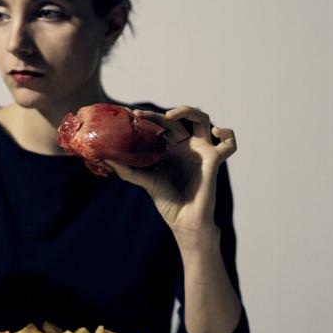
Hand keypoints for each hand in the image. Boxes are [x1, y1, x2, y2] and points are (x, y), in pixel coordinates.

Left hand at [105, 105, 236, 237]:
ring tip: (171, 116)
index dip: (150, 116)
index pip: (163, 124)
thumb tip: (102, 158)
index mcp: (172, 148)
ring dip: (189, 111)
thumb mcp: (144, 180)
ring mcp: (202, 151)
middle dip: (163, 113)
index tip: (132, 114)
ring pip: (204, 119)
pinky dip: (228, 134)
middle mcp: (188, 146)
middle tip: (144, 115)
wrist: (183, 221)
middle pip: (181, 117)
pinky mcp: (214, 160)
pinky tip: (216, 133)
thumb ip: (127, 169)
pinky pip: (230, 144)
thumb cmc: (167, 202)